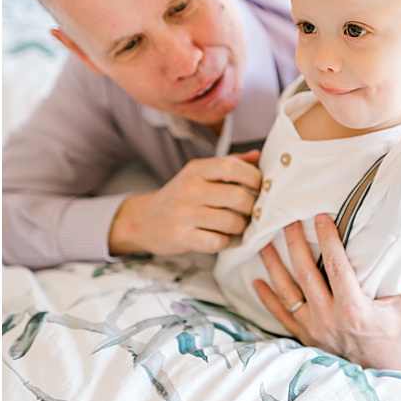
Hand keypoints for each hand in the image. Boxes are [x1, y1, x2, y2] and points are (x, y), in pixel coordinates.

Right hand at [109, 150, 260, 254]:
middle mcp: (189, 189)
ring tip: (237, 226)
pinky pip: (219, 242)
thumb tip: (258, 157)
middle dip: (253, 208)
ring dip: (241, 228)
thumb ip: (228, 164)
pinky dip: (228, 243)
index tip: (258, 188)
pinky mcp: (182, 237)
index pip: (233, 167)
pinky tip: (224, 238)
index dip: (254, 178)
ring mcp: (184, 214)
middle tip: (250, 212)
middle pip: (239, 197)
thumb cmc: (179, 197)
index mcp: (196, 169)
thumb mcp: (198, 173)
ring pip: (232, 222)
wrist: (143, 220)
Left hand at [250, 214, 400, 371]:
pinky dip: (267, 298)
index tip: (319, 217)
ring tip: (263, 245)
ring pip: (287, 293)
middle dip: (294, 246)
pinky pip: (280, 315)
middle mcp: (330, 319)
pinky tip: (256, 281)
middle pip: (306, 275)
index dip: (327, 240)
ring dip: (274, 268)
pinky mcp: (303, 337)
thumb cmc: (397, 338)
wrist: (383, 375)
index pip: (337, 267)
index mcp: (355, 310)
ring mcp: (313, 329)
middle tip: (286, 222)